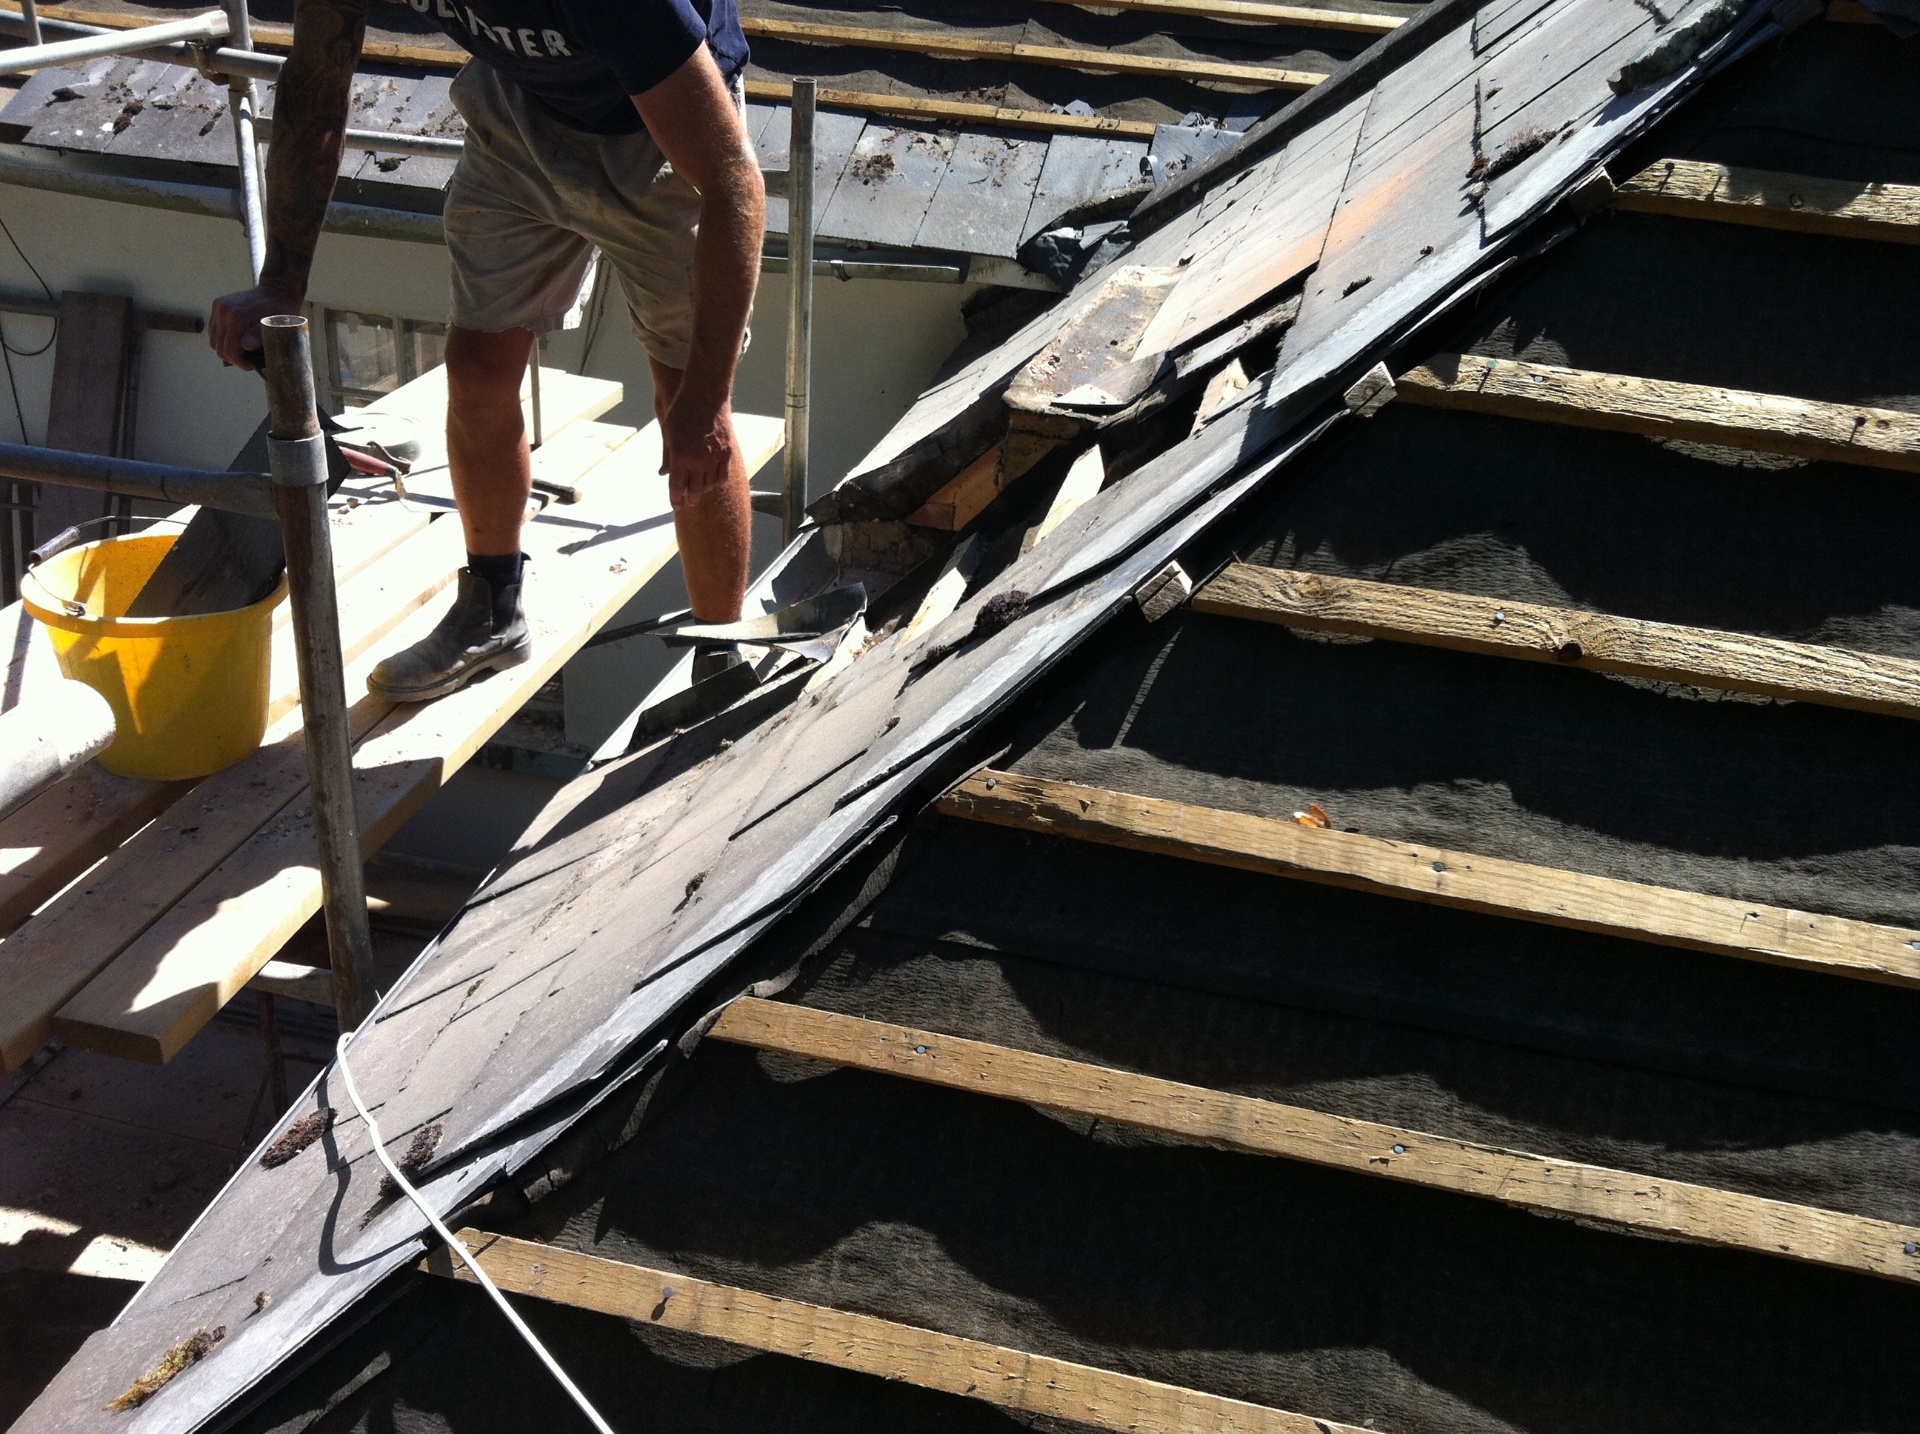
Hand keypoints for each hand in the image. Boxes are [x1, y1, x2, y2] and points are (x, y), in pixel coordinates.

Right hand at [209, 279, 304, 369]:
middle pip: (219, 348)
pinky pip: (214, 330)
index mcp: (237, 317)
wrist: (276, 292)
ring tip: (243, 349)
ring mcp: (219, 307)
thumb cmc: (280, 312)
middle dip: (234, 358)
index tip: (251, 365)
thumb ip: (260, 335)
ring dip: (227, 349)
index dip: (239, 363)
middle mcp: (224, 311)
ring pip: (214, 341)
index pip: (229, 351)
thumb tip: (246, 345)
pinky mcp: (217, 305)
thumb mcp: (276, 326)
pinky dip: (222, 339)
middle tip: (248, 359)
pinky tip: (236, 339)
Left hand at [662, 392, 737, 506]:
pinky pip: (723, 475)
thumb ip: (668, 456)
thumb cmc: (682, 411)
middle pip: (695, 491)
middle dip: (690, 499)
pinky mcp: (727, 452)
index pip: (677, 487)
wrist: (705, 395)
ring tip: (699, 490)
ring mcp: (715, 458)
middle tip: (687, 502)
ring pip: (710, 485)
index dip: (676, 500)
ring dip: (703, 490)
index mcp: (680, 457)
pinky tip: (712, 480)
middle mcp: (698, 461)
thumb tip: (663, 474)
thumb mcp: (668, 433)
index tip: (676, 506)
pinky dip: (717, 481)